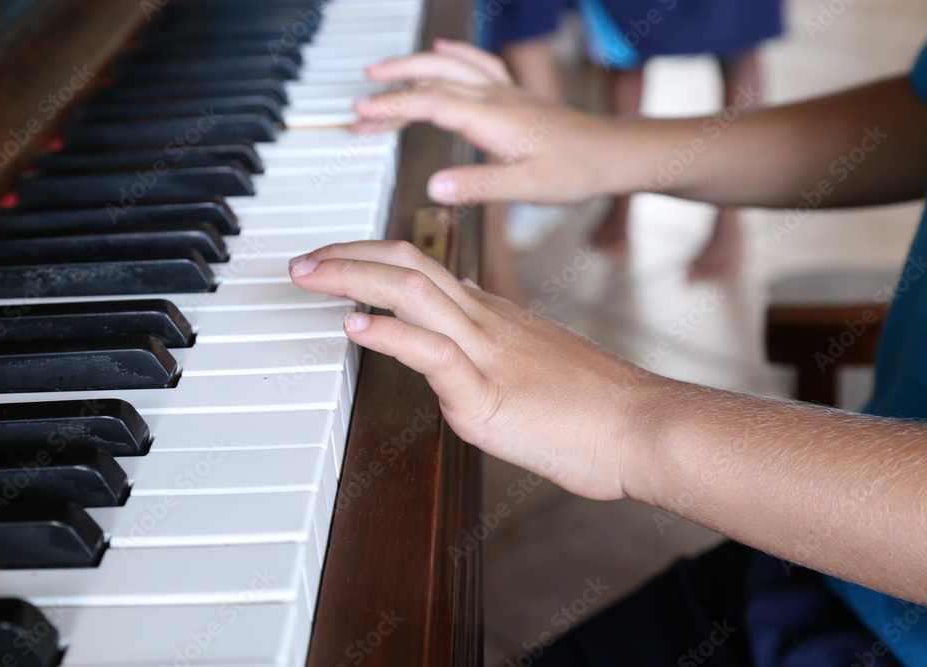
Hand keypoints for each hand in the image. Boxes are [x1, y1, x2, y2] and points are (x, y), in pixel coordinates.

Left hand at [289, 241, 668, 500]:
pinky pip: (432, 352)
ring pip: (412, 292)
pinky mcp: (489, 394)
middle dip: (347, 255)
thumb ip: (496, 350)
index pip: (424, 267)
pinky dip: (389, 334)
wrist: (642, 424)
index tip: (339, 260)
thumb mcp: (537, 362)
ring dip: (351, 278)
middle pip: (407, 264)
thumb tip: (461, 347)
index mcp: (494, 316)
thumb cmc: (597, 404)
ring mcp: (486, 353)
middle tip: (305, 258)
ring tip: (309, 275)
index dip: (373, 257)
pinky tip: (355, 326)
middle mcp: (486, 322)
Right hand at [352, 41, 626, 205]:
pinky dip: (453, 56)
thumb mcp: (526, 186)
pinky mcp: (515, 96)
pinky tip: (443, 51)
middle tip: (360, 99)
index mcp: (492, 118)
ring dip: (413, 66)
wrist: (613, 154)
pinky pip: (478, 64)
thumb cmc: (576, 169)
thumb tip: (435, 187)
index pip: (430, 104)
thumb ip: (478, 185)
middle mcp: (496, 98)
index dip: (392, 107)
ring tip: (382, 71)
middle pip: (433, 78)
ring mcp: (506, 93)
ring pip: (450, 67)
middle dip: (392, 86)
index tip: (361, 114)